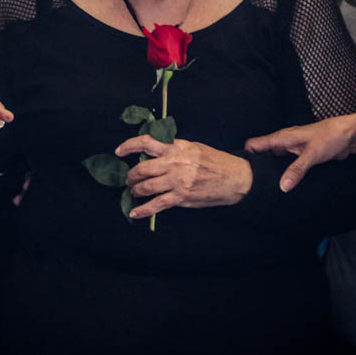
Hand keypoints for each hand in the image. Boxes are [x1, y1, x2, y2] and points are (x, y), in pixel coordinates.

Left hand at [116, 135, 251, 218]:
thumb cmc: (216, 161)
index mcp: (178, 147)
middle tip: (129, 179)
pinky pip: (158, 204)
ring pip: (147, 186)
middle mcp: (175, 162)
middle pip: (143, 167)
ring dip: (136, 190)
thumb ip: (174, 150)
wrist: (236, 178)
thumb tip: (152, 155)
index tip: (119, 151)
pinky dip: (144, 210)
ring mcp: (178, 180)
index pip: (148, 142)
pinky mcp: (182, 196)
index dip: (129, 146)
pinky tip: (135, 213)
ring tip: (134, 192)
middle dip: (131, 175)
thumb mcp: (194, 148)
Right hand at [245, 118, 352, 191]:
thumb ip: (297, 170)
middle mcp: (284, 142)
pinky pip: (287, 165)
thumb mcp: (312, 155)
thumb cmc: (331, 136)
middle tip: (253, 184)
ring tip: (267, 186)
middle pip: (262, 154)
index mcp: (282, 138)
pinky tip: (286, 182)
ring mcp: (292, 149)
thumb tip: (283, 186)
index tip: (241, 171)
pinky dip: (284, 172)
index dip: (245, 156)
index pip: (254, 145)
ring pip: (275, 160)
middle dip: (257, 167)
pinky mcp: (301, 155)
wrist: (350, 135)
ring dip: (272, 171)